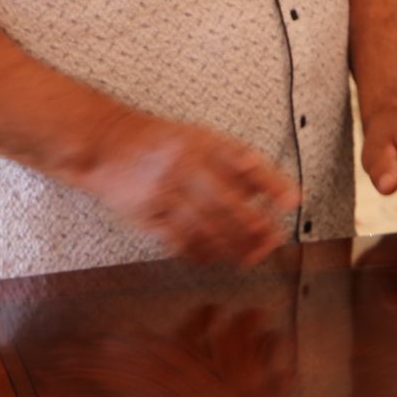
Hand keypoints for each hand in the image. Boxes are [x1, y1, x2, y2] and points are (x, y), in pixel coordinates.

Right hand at [70, 113, 301, 264]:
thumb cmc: (160, 142)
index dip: (271, 183)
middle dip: (254, 226)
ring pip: (205, 226)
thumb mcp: (199, 138)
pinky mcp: (145, 213)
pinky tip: (213, 257)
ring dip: (231, 246)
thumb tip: (269, 189)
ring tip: (249, 257)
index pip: (246, 162)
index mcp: (203, 142)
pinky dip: (200, 252)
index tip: (291, 201)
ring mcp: (164, 190)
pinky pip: (177, 239)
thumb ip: (232, 162)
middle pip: (228, 202)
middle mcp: (185, 164)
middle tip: (272, 241)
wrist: (106, 142)